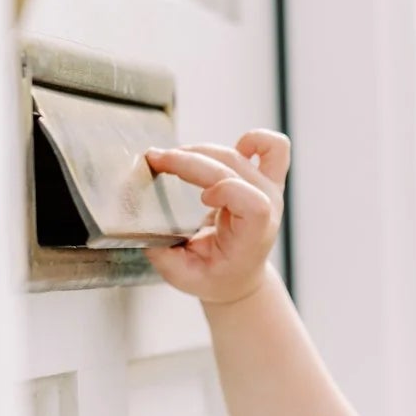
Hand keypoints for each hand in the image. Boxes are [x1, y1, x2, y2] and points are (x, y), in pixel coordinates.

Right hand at [141, 129, 289, 302]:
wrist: (239, 277)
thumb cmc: (213, 276)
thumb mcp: (183, 276)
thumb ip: (163, 255)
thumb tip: (142, 226)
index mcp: (252, 237)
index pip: (254, 204)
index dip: (226, 191)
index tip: (201, 198)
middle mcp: (268, 210)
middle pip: (232, 169)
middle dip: (190, 161)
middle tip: (156, 161)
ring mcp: (271, 191)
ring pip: (237, 153)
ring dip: (200, 151)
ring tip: (174, 159)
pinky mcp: (268, 179)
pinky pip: (273, 146)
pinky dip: (254, 139)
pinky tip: (233, 148)